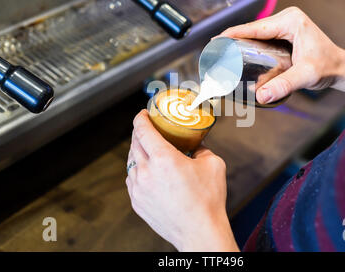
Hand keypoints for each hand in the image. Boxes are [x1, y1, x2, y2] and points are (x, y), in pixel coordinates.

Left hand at [126, 110, 238, 251]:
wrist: (199, 231)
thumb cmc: (207, 200)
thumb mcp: (213, 164)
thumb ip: (202, 149)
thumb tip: (197, 145)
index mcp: (163, 158)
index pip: (143, 130)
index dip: (141, 118)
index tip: (143, 114)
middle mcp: (146, 172)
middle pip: (134, 144)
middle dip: (140, 133)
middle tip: (148, 129)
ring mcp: (138, 188)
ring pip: (130, 162)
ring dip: (137, 152)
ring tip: (148, 150)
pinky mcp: (137, 202)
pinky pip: (131, 180)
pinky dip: (137, 171)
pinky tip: (147, 172)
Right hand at [220, 7, 344, 100]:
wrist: (341, 68)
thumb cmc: (328, 67)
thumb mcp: (306, 75)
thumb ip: (284, 84)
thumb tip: (261, 96)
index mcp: (290, 20)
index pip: (255, 27)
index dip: (233, 33)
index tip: (216, 41)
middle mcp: (287, 18)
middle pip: (252, 29)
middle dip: (233, 39)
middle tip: (216, 52)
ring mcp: (286, 25)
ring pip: (256, 33)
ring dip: (240, 41)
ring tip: (223, 54)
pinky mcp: (285, 33)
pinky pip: (262, 37)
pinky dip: (250, 45)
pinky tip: (239, 53)